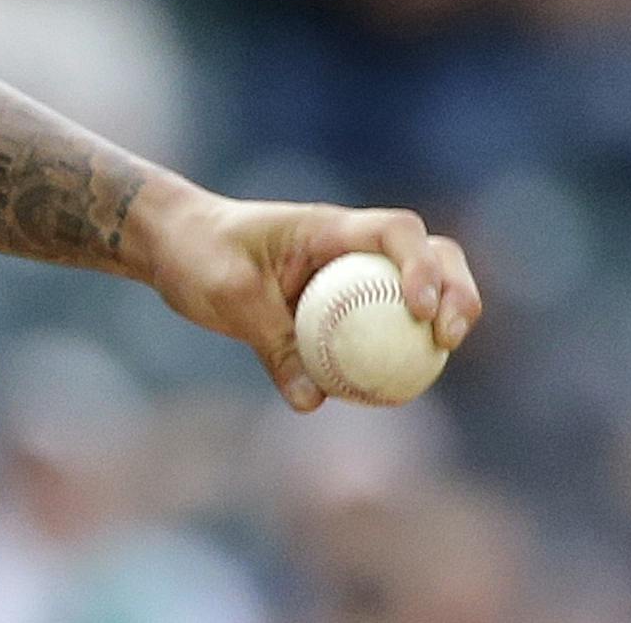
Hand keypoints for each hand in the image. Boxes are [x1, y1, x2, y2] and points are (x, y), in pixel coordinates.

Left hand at [138, 184, 480, 411]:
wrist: (173, 244)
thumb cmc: (195, 254)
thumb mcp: (227, 296)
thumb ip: (272, 343)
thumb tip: (313, 402)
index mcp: (327, 228)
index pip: (396, 232)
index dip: (422, 267)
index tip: (418, 310)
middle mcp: (350, 246)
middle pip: (432, 254)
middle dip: (457, 290)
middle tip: (447, 338)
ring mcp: (351, 273)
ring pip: (418, 289)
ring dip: (444, 317)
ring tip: (438, 360)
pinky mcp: (341, 303)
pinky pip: (382, 326)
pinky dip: (400, 349)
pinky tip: (395, 389)